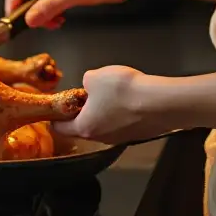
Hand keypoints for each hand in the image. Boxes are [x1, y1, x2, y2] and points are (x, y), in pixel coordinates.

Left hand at [51, 65, 171, 144]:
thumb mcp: (95, 76)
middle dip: (83, 109)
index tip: (56, 106)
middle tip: (88, 92)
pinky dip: (122, 111)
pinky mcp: (137, 134)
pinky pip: (123, 122)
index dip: (55, 116)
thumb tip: (89, 85)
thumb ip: (86, 81)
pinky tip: (130, 98)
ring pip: (105, 124)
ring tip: (113, 92)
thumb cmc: (123, 91)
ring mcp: (120, 138)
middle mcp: (101, 138)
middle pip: (83, 126)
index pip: (60, 129)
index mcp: (84, 127)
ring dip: (104, 110)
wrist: (160, 103)